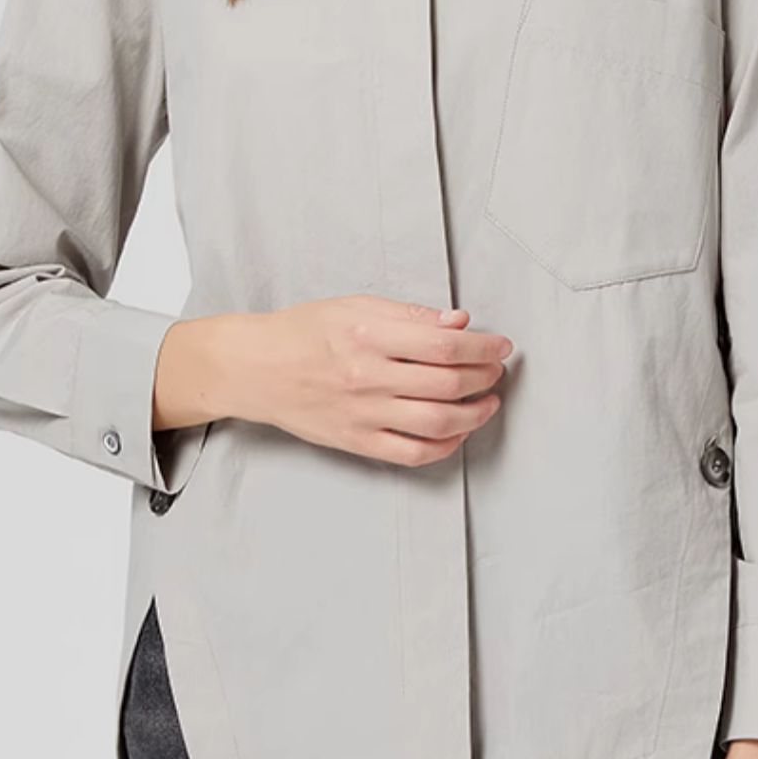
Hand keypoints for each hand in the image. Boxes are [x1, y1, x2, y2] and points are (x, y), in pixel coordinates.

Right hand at [224, 296, 512, 465]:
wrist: (256, 367)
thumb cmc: (305, 331)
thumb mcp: (356, 305)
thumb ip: (411, 315)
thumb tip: (460, 322)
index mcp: (369, 334)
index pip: (444, 345)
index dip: (483, 347)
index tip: (501, 346)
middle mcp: (368, 376)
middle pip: (447, 384)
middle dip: (484, 377)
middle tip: (496, 370)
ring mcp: (362, 414)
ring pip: (437, 422)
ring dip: (474, 414)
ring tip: (487, 401)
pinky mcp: (356, 442)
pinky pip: (412, 453)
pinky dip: (444, 445)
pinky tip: (457, 431)